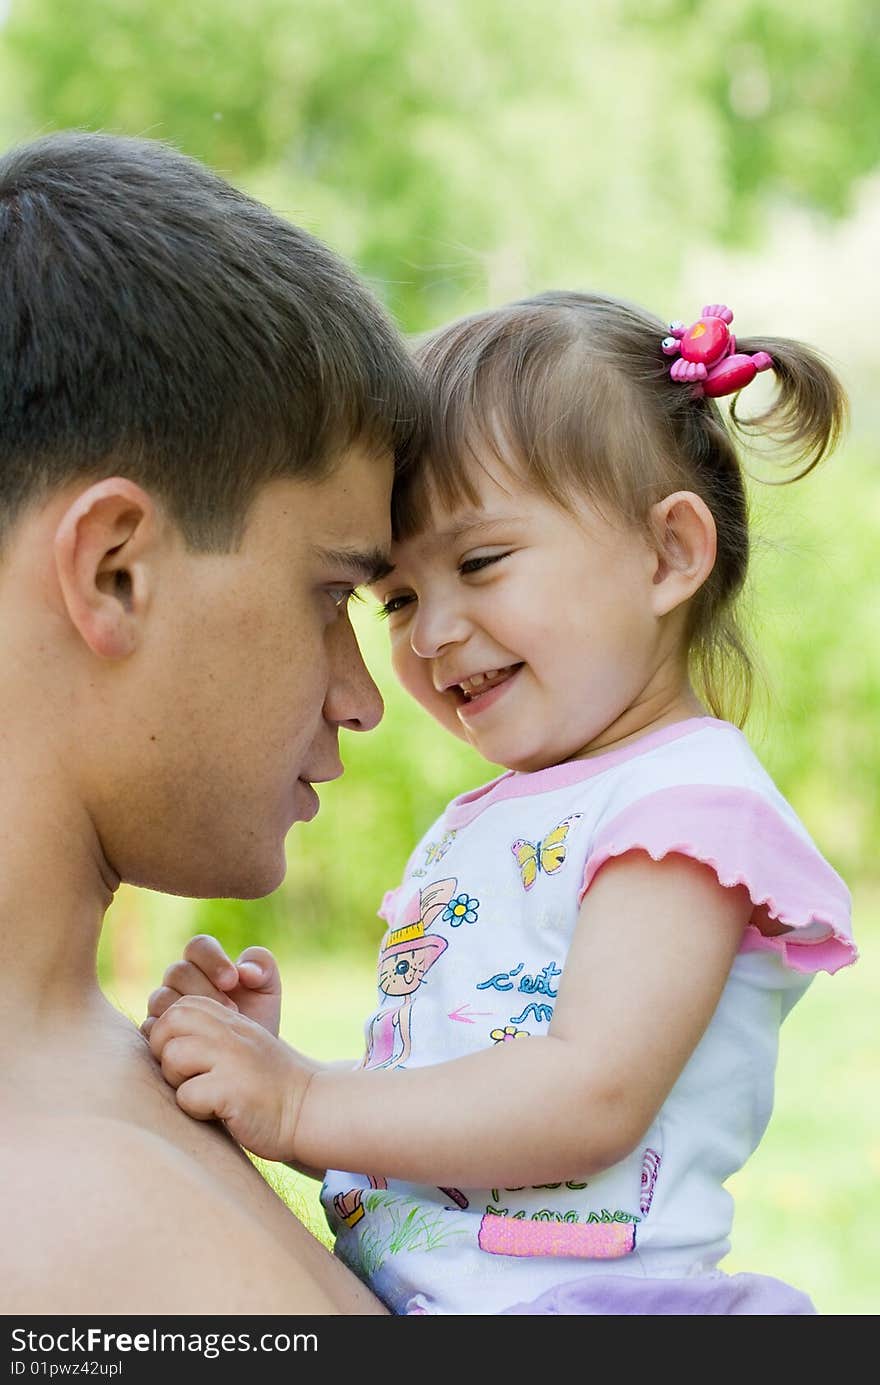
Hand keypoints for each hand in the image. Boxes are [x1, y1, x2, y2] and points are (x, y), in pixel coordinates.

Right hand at [142, 934, 281, 1038]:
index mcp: (203, 963)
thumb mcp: (267, 991)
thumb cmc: (256, 1019)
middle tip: (231, 1010)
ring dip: (189, 1012)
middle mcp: (178, 981)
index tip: (232, 980)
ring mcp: (162, 1007)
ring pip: (161, 997)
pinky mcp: (154, 1034)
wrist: (245, 1061)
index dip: (213, 959)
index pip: (198, 946)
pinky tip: (195, 1042)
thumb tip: (245, 970)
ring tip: (217, 1029)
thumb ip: (262, 967)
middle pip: (178, 971)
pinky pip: (151, 1027)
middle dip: (205, 990)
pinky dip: (172, 1033)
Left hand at [148, 995, 313, 1160]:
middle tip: (192, 1077)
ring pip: (171, 1058)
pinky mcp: (232, 1088)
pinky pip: (187, 1096)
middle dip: (166, 1055)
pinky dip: (198, 1111)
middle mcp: (229, 1028)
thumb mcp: (235, 1043)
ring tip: (209, 1094)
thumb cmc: (263, 1082)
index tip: (196, 1059)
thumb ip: (201, 1032)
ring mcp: (232, 1055)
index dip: (170, 1036)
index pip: (172, 1006)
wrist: (308, 1108)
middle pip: (165, 1025)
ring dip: (181, 1084)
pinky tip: (222, 1111)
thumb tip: (147, 1033)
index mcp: (227, 1015)